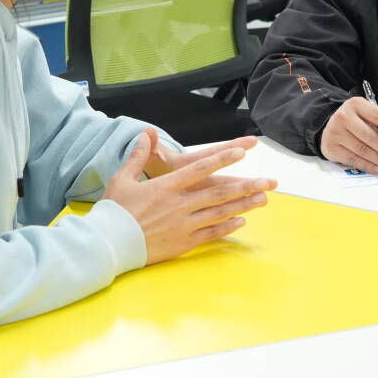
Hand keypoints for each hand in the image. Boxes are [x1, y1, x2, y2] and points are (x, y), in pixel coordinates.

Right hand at [103, 129, 276, 264]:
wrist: (109, 244)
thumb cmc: (114, 211)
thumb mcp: (122, 179)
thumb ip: (137, 156)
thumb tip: (145, 133)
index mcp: (166, 186)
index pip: (200, 168)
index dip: (223, 159)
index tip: (242, 151)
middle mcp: (179, 204)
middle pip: (219, 192)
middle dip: (246, 185)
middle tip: (268, 181)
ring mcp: (184, 224)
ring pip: (220, 212)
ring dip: (243, 205)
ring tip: (262, 199)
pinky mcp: (183, 242)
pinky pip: (211, 233)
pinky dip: (227, 227)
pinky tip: (241, 221)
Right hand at [320, 96, 377, 174]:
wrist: (328, 126)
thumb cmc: (354, 120)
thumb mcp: (368, 114)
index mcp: (356, 105)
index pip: (377, 116)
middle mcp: (343, 117)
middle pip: (370, 136)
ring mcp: (335, 133)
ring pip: (363, 150)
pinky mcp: (331, 148)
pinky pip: (353, 160)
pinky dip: (369, 166)